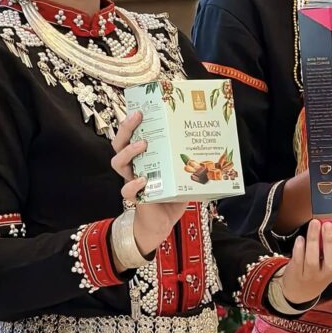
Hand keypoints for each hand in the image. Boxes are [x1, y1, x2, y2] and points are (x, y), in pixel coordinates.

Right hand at [111, 111, 185, 256]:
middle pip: (119, 143)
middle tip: (137, 117)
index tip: (140, 108)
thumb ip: (191, 164)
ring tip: (142, 145)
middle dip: (126, 128)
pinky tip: (144, 180)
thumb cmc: (171, 196)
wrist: (161, 224)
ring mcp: (131, 181)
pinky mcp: (135, 198)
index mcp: (143, 158)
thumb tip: (213, 147)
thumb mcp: (182, 176)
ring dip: (129, 152)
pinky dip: (134, 184)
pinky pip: (127, 190)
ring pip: (118, 162)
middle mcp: (133, 166)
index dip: (132, 122)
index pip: (131, 135)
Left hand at [279, 220, 331, 304]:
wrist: (299, 291)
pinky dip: (299, 249)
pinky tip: (301, 238)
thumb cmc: (318, 271)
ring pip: (312, 260)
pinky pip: (298, 260)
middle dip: (330, 242)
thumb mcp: (329, 264)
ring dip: (313, 240)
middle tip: (328, 225)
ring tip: (314, 224)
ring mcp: (311, 275)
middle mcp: (326, 275)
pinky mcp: (297, 273)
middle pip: (331, 263)